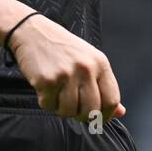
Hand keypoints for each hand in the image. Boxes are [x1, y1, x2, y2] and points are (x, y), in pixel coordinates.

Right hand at [9, 13, 125, 124]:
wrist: (32, 31)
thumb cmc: (62, 48)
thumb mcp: (89, 60)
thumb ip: (104, 86)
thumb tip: (120, 112)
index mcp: (100, 63)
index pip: (112, 100)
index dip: (105, 115)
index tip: (97, 118)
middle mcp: (86, 68)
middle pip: (92, 111)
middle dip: (82, 116)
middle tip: (74, 109)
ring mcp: (66, 74)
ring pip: (70, 111)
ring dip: (62, 109)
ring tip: (57, 94)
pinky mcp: (47, 80)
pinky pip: (49, 106)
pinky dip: (46, 102)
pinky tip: (45, 88)